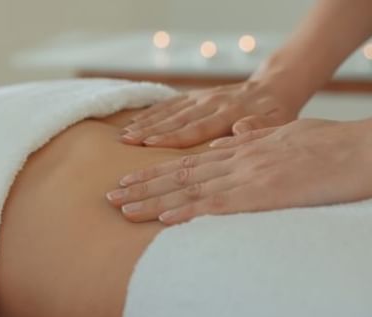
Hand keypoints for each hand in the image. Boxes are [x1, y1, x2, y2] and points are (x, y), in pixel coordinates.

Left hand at [107, 118, 371, 223]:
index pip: (187, 163)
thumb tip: (224, 141)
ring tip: (123, 209)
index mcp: (239, 150)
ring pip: (189, 190)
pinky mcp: (261, 195)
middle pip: (179, 176)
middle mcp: (234, 162)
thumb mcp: (281, 136)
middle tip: (110, 197)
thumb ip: (250, 139)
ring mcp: (246, 178)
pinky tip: (163, 220)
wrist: (357, 150)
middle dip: (142, 187)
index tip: (129, 181)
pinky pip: (218, 205)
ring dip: (153, 200)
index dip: (155, 173)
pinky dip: (188, 211)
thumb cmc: (326, 145)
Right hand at [120, 80, 298, 147]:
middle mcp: (212, 103)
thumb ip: (259, 128)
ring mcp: (202, 98)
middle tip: (125, 141)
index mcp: (230, 114)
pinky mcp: (197, 96)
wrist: (274, 87)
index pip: (195, 128)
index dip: (170, 137)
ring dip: (145, 122)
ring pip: (169, 111)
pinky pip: (171, 104)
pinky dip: (152, 112)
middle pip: (175, 120)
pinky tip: (134, 121)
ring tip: (124, 134)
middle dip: (148, 131)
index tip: (147, 143)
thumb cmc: (276, 113)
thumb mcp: (279, 123)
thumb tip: (239, 129)